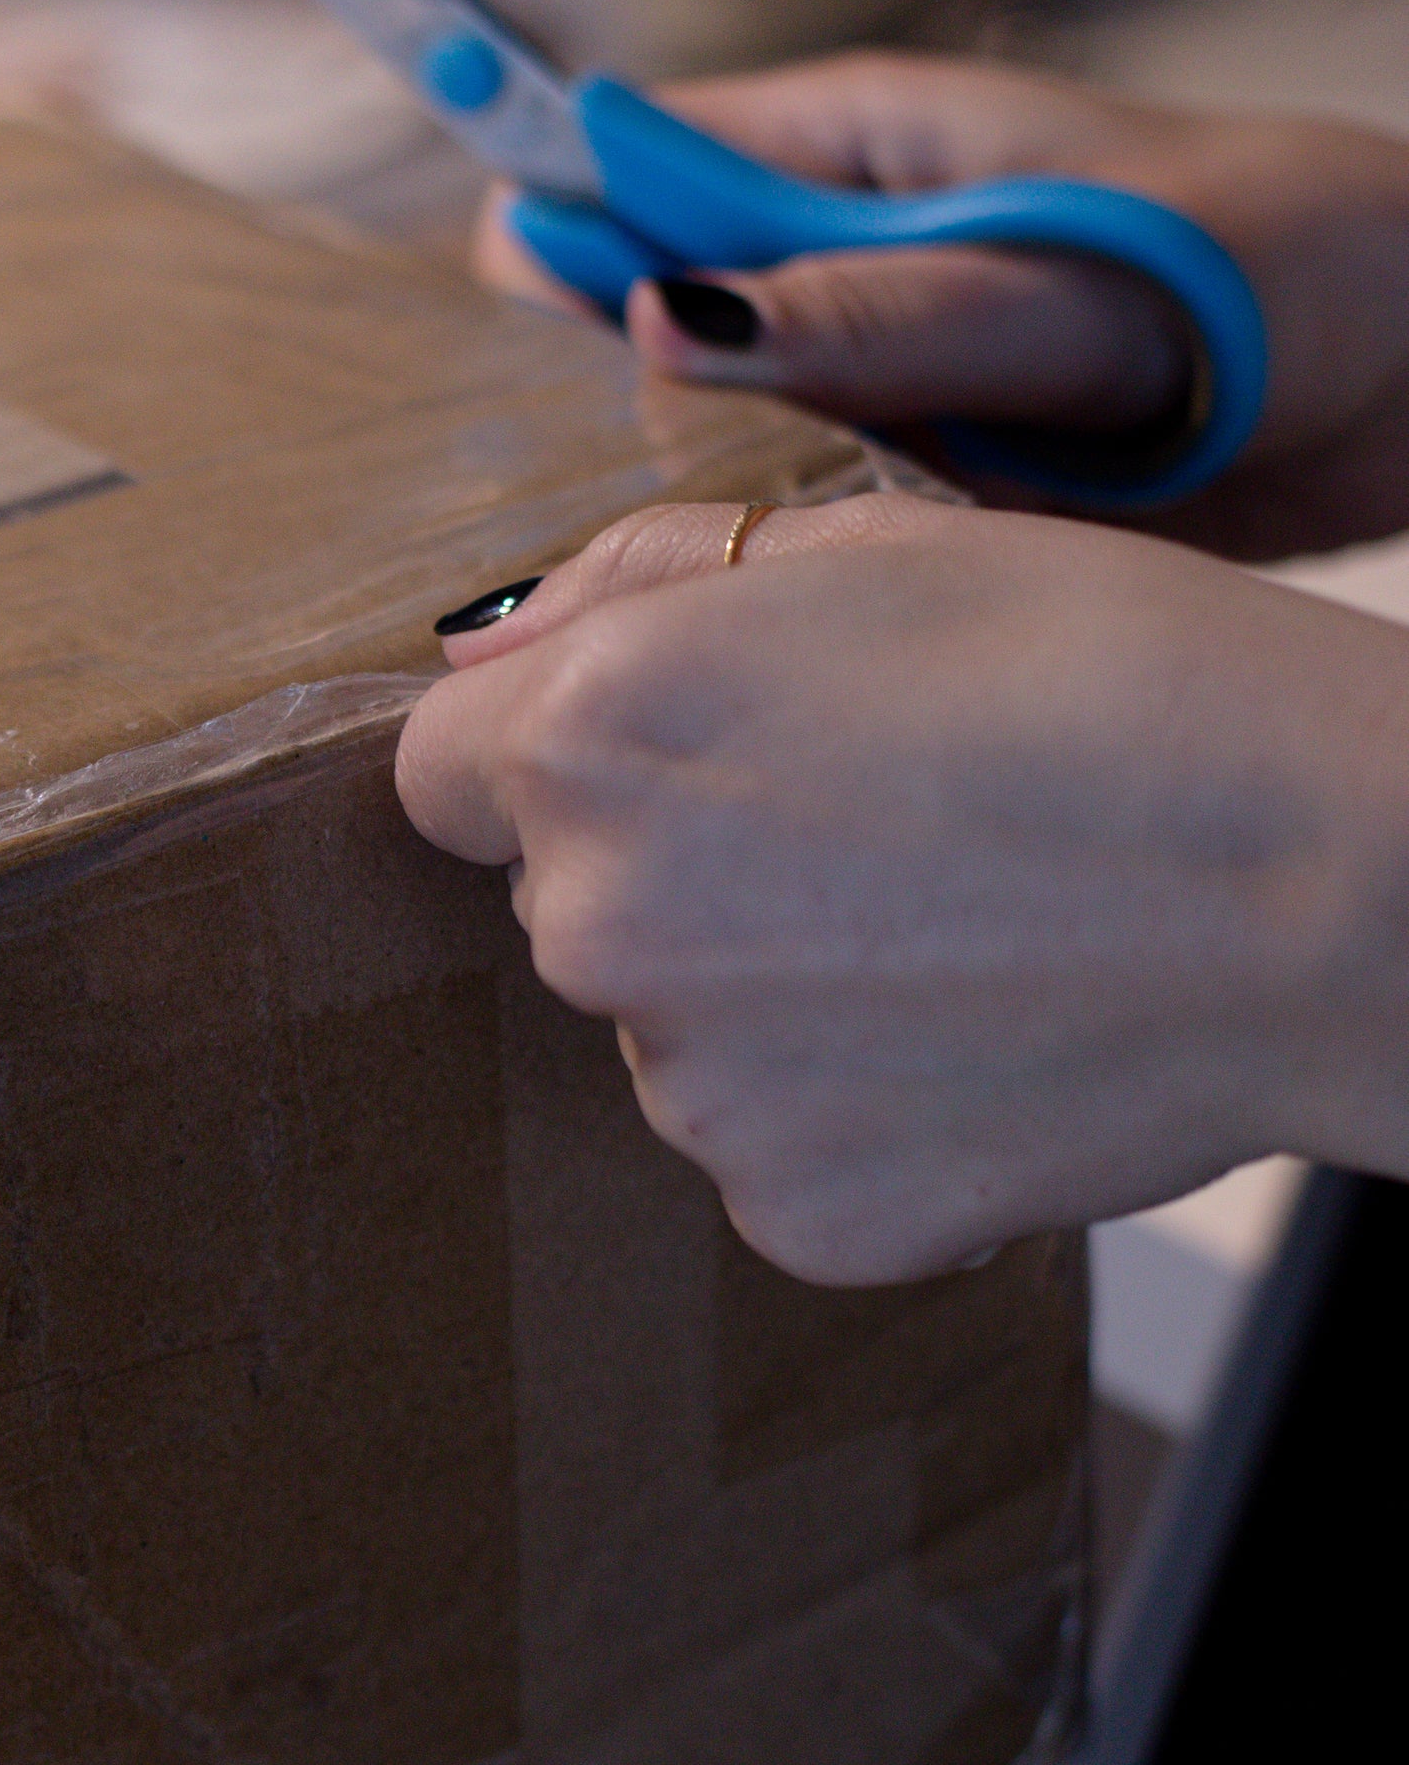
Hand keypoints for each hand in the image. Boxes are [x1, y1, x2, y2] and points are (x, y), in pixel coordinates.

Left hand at [396, 493, 1408, 1281]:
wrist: (1327, 882)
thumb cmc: (1118, 677)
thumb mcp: (864, 545)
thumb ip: (642, 585)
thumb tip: (509, 644)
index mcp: (587, 745)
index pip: (444, 771)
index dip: (570, 749)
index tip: (688, 746)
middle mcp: (599, 932)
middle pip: (570, 904)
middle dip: (683, 866)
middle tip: (885, 826)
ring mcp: (697, 1098)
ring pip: (682, 1033)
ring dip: (776, 992)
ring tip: (965, 929)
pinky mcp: (799, 1219)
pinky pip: (781, 1150)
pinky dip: (860, 1108)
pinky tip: (987, 1034)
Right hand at [479, 54, 1408, 560]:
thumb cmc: (1285, 267)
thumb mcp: (1072, 281)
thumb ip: (877, 312)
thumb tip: (664, 319)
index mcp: (840, 149)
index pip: (608, 175)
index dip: (537, 266)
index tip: (492, 392)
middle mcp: (831, 266)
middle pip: (632, 338)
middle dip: (597, 433)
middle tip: (606, 541)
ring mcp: (875, 381)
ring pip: (710, 457)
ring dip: (704, 530)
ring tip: (699, 609)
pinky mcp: (926, 488)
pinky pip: (808, 539)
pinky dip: (798, 588)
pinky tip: (796, 645)